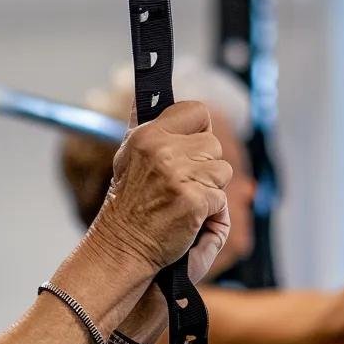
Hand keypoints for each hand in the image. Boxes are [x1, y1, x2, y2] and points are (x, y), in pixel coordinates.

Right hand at [87, 101, 232, 276]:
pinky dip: (209, 214)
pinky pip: (221, 200)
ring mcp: (179, 176)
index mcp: (147, 136)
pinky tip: (186, 220)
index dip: (198, 132)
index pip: (197, 111)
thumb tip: (141, 94)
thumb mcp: (127, 159)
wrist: (121, 249)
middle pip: (214, 145)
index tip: (186, 152)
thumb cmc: (127, 208)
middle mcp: (162, 151)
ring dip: (209, 191)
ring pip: (222, 171)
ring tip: (180, 203)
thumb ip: (140, 126)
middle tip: (177, 188)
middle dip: (203, 168)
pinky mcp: (193, 201)